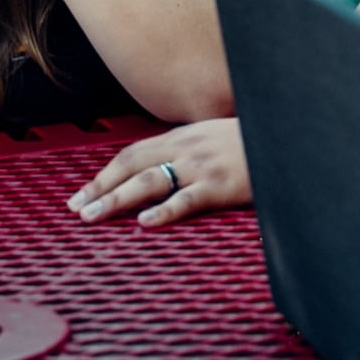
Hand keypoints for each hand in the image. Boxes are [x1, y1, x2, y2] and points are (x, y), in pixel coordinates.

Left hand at [68, 118, 250, 227]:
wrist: (283, 136)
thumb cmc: (250, 142)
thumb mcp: (211, 139)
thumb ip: (185, 153)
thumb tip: (157, 173)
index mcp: (180, 138)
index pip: (132, 155)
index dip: (104, 174)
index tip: (82, 194)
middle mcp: (184, 148)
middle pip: (131, 167)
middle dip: (100, 188)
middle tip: (76, 210)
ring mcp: (201, 166)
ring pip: (149, 182)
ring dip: (117, 200)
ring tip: (94, 217)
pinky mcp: (220, 185)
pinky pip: (187, 199)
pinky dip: (164, 211)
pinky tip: (145, 223)